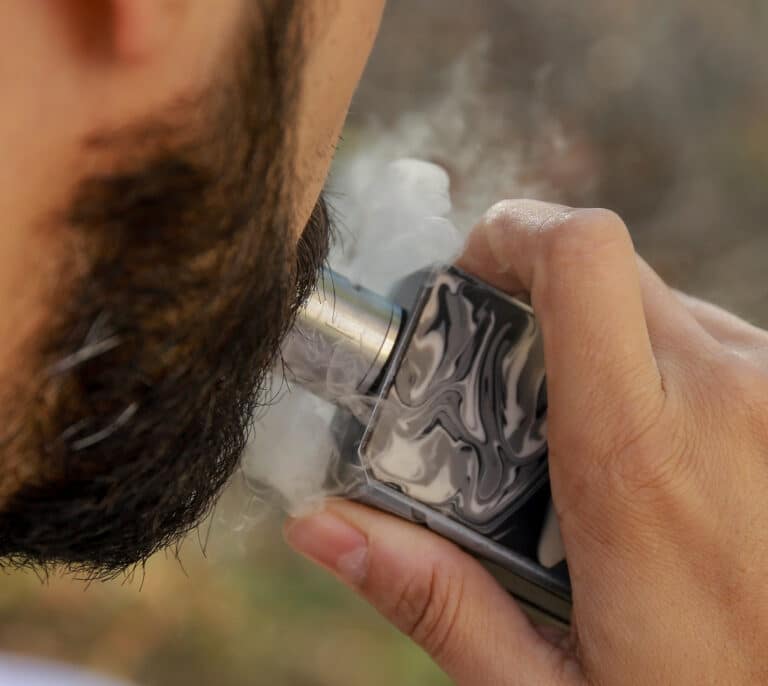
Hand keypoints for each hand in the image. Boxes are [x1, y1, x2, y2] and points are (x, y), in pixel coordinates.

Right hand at [285, 200, 767, 684]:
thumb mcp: (549, 685)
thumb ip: (434, 597)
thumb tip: (321, 528)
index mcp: (639, 460)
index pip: (580, 258)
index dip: (512, 234)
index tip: (472, 275)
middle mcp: (728, 397)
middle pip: (608, 271)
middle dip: (540, 304)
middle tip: (508, 387)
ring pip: (663, 309)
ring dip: (610, 348)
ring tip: (591, 444)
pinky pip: (717, 345)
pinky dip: (670, 374)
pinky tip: (665, 460)